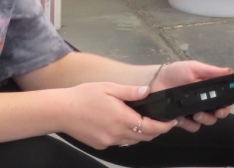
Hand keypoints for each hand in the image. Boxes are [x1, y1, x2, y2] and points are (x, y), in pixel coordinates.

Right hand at [59, 82, 176, 149]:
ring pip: (133, 141)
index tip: (172, 121)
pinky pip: (119, 142)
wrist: (61, 111)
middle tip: (161, 121)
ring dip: (141, 134)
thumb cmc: (83, 96)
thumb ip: (130, 91)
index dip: (164, 126)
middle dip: (156, 130)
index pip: (151, 128)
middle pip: (145, 137)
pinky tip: (122, 125)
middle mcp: (117, 133)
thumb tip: (147, 91)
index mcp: (122, 118)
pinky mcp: (101, 145)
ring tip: (143, 122)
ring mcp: (109, 141)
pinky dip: (126, 136)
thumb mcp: (108, 87)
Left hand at [151, 61, 232, 131]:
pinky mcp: (182, 120)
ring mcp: (193, 112)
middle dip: (216, 115)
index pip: (223, 101)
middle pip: (216, 114)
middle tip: (212, 112)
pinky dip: (189, 124)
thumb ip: (211, 71)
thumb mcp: (193, 68)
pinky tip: (182, 118)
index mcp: (208, 90)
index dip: (226, 106)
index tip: (222, 108)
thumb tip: (229, 71)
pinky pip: (191, 126)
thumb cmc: (175, 72)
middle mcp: (203, 103)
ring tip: (195, 114)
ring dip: (204, 119)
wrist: (155, 81)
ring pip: (205, 122)